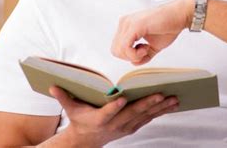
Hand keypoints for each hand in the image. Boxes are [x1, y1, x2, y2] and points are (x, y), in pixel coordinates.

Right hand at [49, 86, 178, 146]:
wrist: (87, 141)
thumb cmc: (79, 120)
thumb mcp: (69, 109)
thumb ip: (63, 96)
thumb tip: (52, 85)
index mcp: (99, 119)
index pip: (108, 112)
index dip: (114, 107)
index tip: (122, 98)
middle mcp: (115, 125)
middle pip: (133, 113)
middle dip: (148, 104)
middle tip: (161, 93)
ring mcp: (125, 127)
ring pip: (145, 117)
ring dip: (160, 108)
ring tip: (174, 98)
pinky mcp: (132, 127)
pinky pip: (148, 119)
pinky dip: (160, 112)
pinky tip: (172, 104)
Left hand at [111, 0, 193, 64]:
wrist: (179, 15)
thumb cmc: (168, 27)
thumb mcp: (153, 45)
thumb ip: (143, 55)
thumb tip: (134, 63)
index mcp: (126, 26)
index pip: (117, 47)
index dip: (129, 55)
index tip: (144, 51)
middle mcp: (124, 23)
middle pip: (115, 50)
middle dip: (130, 57)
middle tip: (145, 51)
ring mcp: (128, 23)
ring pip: (118, 50)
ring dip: (133, 56)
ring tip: (146, 49)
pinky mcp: (135, 26)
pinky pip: (125, 48)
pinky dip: (135, 54)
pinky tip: (146, 48)